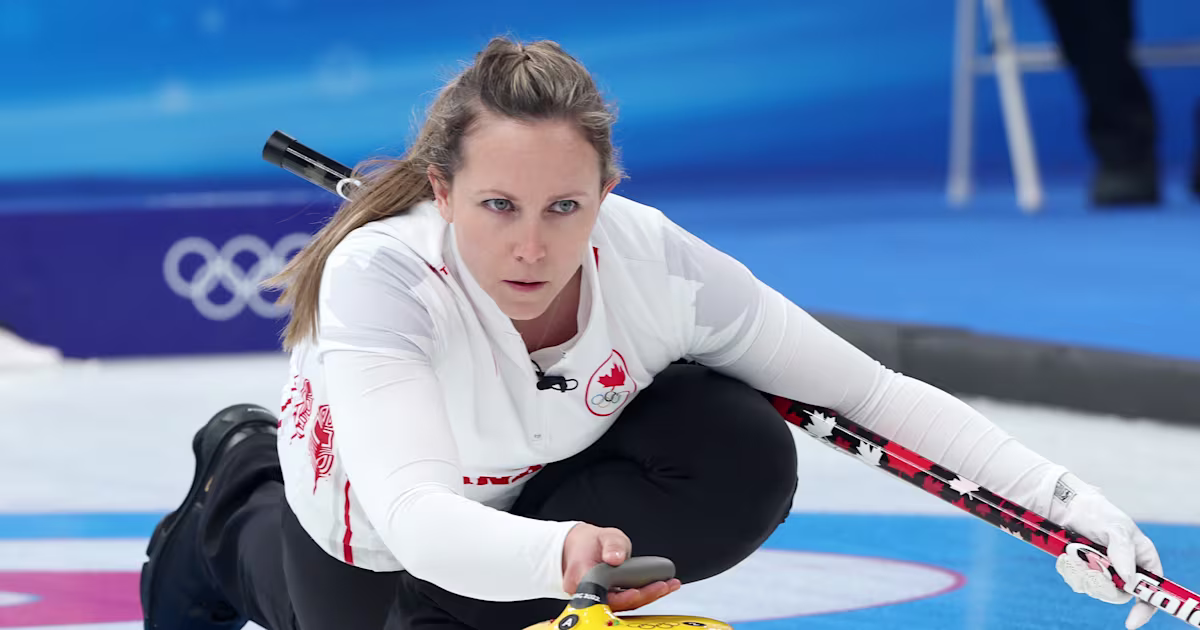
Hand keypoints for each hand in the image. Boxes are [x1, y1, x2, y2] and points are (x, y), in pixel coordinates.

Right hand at [561, 523, 681, 611]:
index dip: (621, 597)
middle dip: (643, 596)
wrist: (582, 547)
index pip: (601, 593)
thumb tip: (615, 557)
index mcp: (581, 576)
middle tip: (663, 586)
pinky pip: (627, 601)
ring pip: (624, 604)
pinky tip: (661, 587)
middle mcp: (588, 591)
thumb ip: (612, 545)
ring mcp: (599, 597)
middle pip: (617, 602)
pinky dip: (645, 594)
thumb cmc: (591, 543)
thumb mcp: (605, 535)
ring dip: (648, 596)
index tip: (638, 591)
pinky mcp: (610, 599)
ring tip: (668, 585)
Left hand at [1049, 473, 1162, 628]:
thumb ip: (1123, 551)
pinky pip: (1076, 582)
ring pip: (1094, 590)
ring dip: (1082, 574)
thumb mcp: (1115, 528)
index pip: (1151, 592)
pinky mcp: (1083, 571)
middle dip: (1102, 585)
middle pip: (1118, 595)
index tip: (1131, 622)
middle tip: (1089, 568)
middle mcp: (1125, 570)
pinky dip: (1070, 571)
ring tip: (1075, 553)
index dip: (1144, 609)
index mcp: (1143, 561)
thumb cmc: (1100, 513)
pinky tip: (1066, 555)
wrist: (1070, 507)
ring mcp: (1103, 572)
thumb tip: (1128, 578)